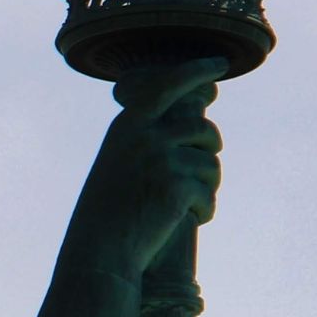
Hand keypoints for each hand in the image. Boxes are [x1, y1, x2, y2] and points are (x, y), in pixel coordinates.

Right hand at [64, 57, 225, 279]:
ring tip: (186, 206)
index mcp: (126, 126)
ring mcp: (161, 159)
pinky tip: (186, 222)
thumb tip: (195, 127)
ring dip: (206, 187)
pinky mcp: (178, 186)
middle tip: (198, 177)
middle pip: (203, 130)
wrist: (97, 252)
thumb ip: (147, 142)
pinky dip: (204, 210)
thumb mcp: (118, 166)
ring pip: (211, 164)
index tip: (219, 64)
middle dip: (209, 152)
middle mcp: (144, 136)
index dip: (197, 71)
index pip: (168, 85)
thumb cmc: (105, 214)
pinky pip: (208, 192)